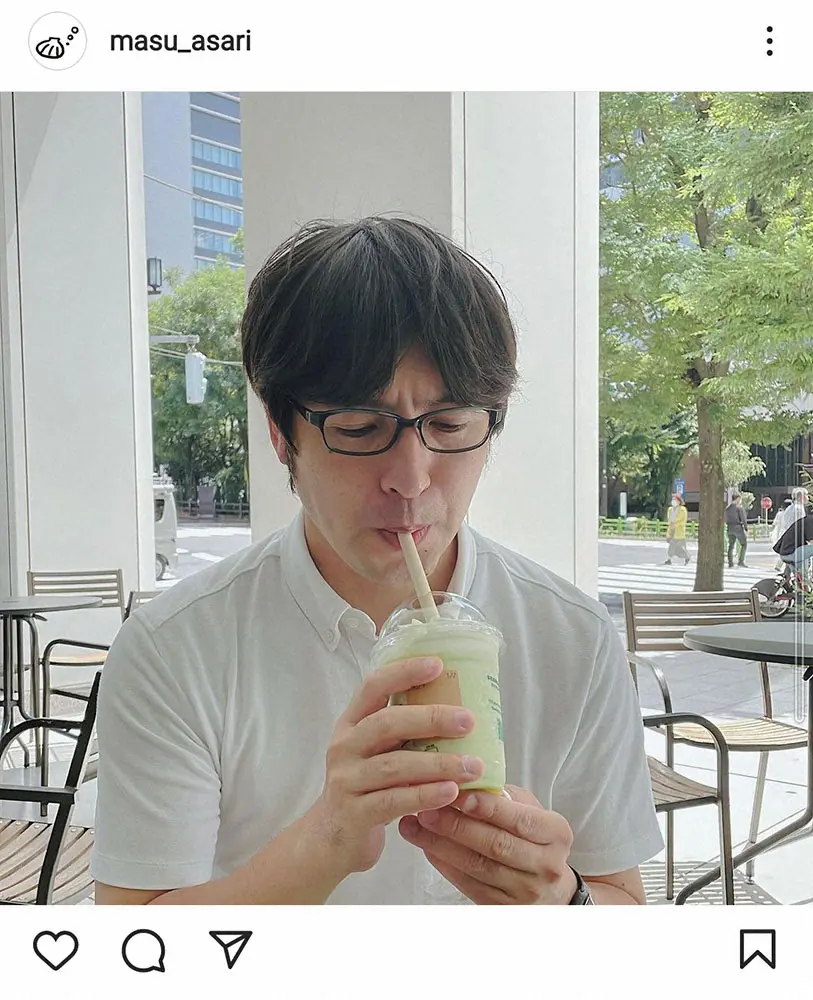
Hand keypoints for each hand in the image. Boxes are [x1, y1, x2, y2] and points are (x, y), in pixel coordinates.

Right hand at [305, 656, 484, 878]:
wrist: (330, 839)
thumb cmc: (366, 786)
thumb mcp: (375, 752)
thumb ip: (401, 731)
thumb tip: (459, 708)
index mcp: (351, 723)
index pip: (373, 686)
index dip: (403, 672)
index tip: (438, 664)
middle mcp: (345, 746)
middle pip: (387, 723)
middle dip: (431, 718)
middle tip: (468, 721)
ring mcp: (347, 780)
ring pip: (395, 766)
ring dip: (438, 764)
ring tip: (473, 766)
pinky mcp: (354, 813)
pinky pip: (394, 801)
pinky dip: (425, 796)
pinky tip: (451, 793)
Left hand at [398, 784, 575, 903]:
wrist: (552, 891)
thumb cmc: (536, 839)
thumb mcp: (533, 811)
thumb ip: (505, 797)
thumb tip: (465, 781)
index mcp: (556, 834)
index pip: (521, 820)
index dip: (489, 808)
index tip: (459, 794)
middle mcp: (545, 865)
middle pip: (496, 845)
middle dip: (456, 825)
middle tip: (427, 808)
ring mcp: (524, 892)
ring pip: (477, 866)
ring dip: (441, 844)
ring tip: (416, 825)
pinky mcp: (502, 908)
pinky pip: (467, 884)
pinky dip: (443, 863)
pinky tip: (426, 846)